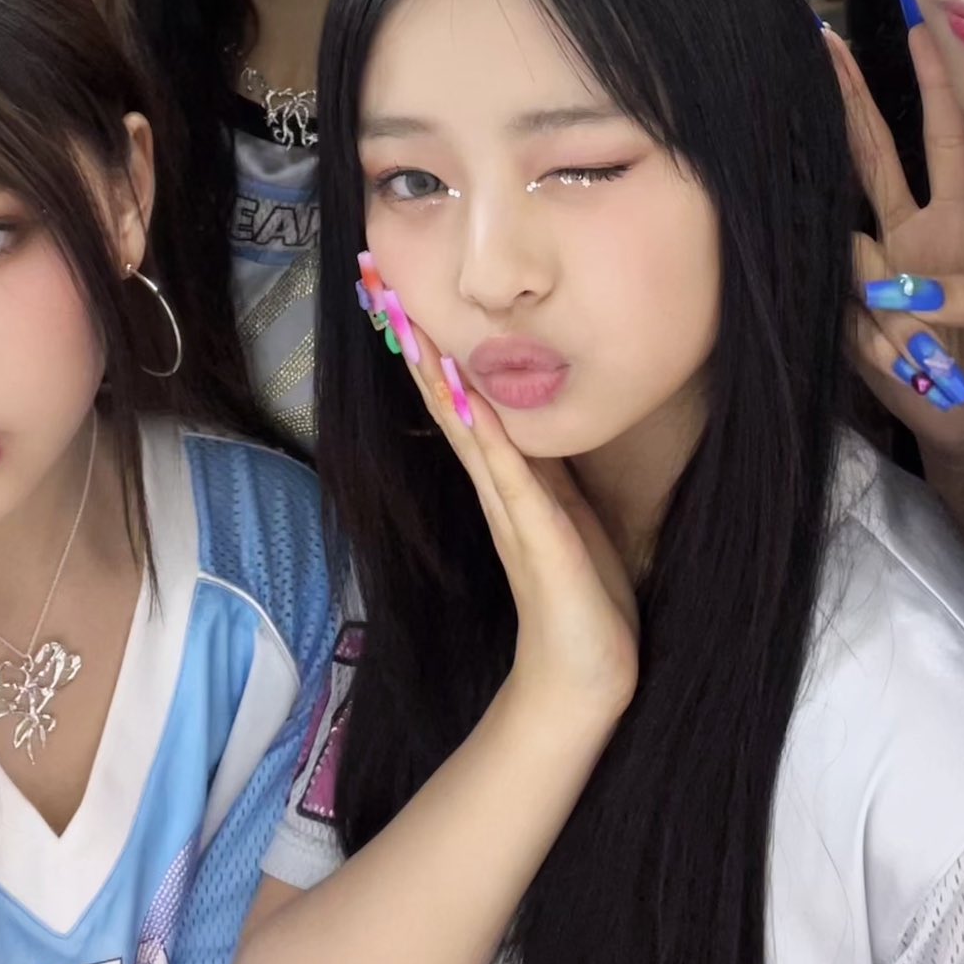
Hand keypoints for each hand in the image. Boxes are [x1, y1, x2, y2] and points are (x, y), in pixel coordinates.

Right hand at [373, 278, 638, 722]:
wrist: (583, 675)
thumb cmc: (583, 599)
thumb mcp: (568, 517)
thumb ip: (549, 478)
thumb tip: (543, 431)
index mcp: (508, 480)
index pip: (462, 402)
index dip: (433, 350)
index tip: (403, 298)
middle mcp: (498, 487)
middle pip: (447, 402)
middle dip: (416, 344)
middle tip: (380, 288)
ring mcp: (510, 507)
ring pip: (465, 425)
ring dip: (436, 373)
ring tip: (407, 322)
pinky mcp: (534, 530)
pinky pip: (505, 469)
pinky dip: (484, 430)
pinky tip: (465, 395)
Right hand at [825, 23, 963, 470]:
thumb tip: (907, 289)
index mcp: (956, 225)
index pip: (942, 142)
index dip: (934, 88)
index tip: (920, 28)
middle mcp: (906, 236)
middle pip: (870, 153)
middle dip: (847, 97)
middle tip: (820, 40)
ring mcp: (870, 273)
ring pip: (847, 247)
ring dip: (890, 311)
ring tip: (929, 359)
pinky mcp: (844, 316)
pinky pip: (843, 314)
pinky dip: (879, 347)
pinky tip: (908, 369)